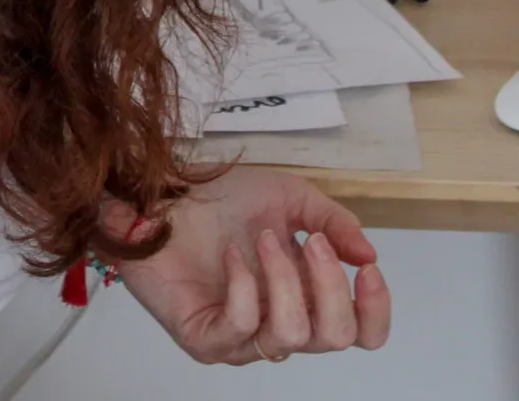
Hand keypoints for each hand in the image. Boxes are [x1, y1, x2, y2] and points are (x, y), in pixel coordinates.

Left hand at [109, 167, 390, 364]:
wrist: (156, 192)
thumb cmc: (215, 198)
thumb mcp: (286, 196)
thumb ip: (332, 221)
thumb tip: (368, 255)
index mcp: (305, 296)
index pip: (361, 333)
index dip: (375, 310)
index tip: (366, 269)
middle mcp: (278, 323)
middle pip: (335, 338)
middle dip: (329, 285)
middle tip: (308, 242)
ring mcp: (242, 337)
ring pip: (292, 336)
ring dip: (284, 278)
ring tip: (260, 238)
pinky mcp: (205, 339)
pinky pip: (242, 328)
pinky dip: (244, 287)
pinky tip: (231, 256)